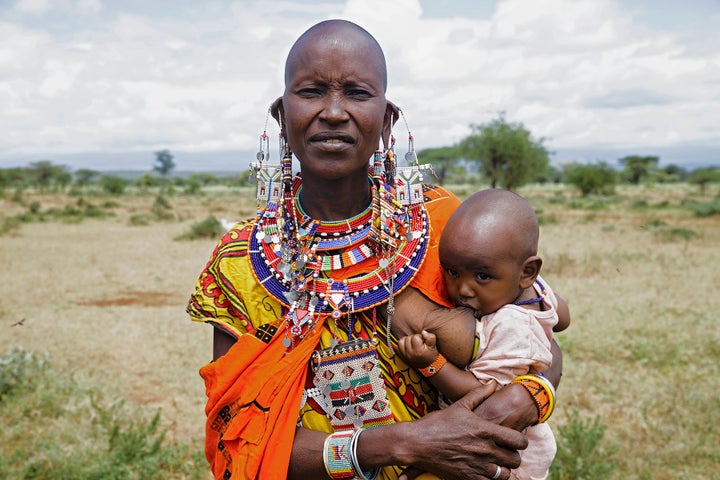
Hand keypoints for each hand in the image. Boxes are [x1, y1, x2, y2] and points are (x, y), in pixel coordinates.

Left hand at [397, 330, 438, 368]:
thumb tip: (423, 332)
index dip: (420, 337)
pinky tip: (407, 347)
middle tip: (419, 343)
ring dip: (406, 341)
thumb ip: (430, 337)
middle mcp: (409, 354)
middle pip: (407, 338)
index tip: (423, 341)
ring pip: (401, 342)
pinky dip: (401, 346)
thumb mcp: (433, 346)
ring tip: (413, 344)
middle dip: (413, 338)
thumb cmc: (431, 355)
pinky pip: (397, 347)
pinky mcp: (401, 357)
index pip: (415, 337)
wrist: (428, 367)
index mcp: (418, 351)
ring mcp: (404, 356)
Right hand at [401, 383, 526, 479]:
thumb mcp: (459, 406)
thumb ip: (479, 394)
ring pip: (504, 474)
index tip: (516, 441)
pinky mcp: (467, 477)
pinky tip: (484, 472)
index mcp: (485, 430)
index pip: (518, 440)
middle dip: (513, 456)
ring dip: (503, 469)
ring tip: (496, 464)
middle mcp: (484, 449)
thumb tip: (493, 383)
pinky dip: (490, 479)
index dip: (521, 441)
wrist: (417, 443)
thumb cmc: (437, 423)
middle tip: (505, 452)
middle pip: (514, 459)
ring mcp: (477, 465)